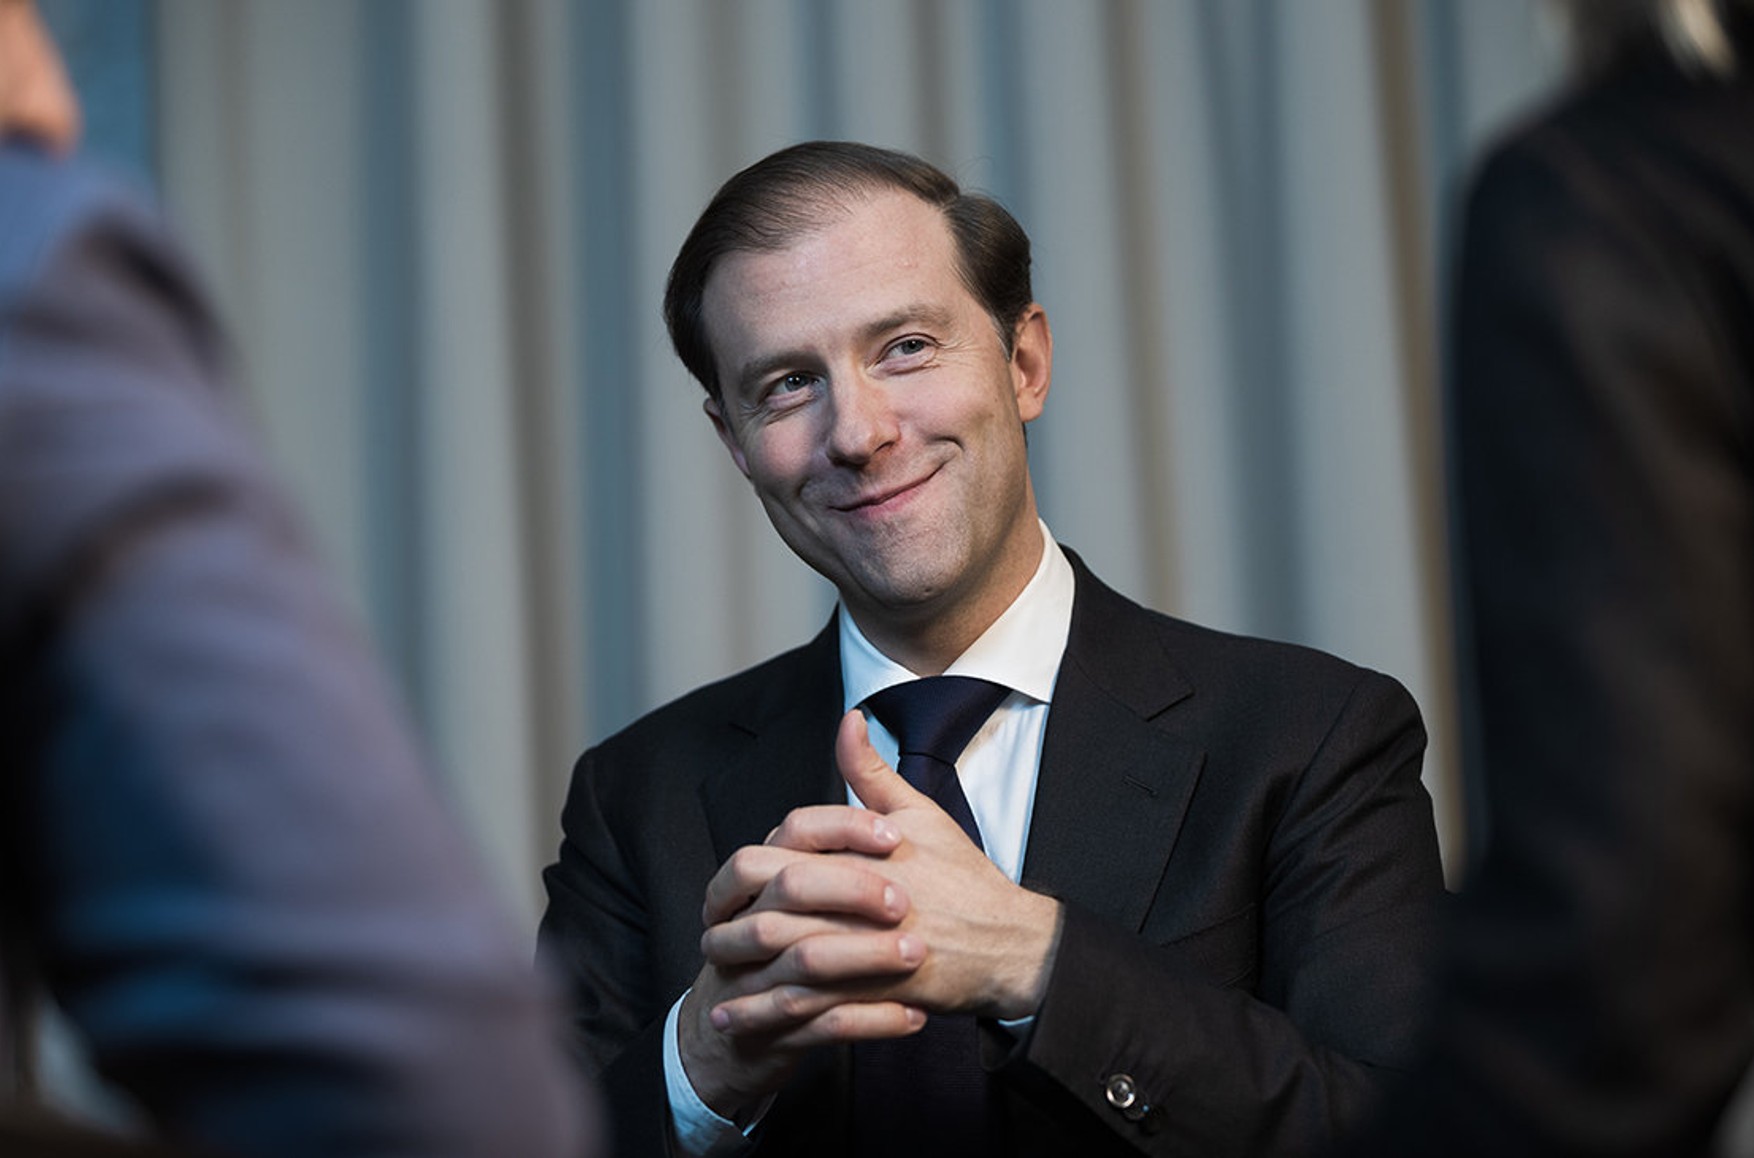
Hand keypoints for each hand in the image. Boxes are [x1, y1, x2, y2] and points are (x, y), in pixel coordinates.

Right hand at [677, 801, 926, 1118]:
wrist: (743, 1033)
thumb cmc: (791, 933)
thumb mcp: (821, 861)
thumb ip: (847, 797)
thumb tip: (854, 720)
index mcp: (766, 874)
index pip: (792, 832)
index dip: (842, 829)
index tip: (894, 836)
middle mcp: (752, 917)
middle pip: (788, 889)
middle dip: (848, 890)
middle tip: (903, 901)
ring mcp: (756, 975)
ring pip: (804, 958)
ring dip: (864, 957)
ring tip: (917, 956)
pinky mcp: (774, 1029)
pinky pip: (823, 1026)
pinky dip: (870, 1021)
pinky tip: (914, 1014)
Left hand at [709, 711, 1062, 1034]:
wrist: (1010, 944)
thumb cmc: (964, 878)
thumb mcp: (921, 815)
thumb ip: (871, 774)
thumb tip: (848, 720)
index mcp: (862, 851)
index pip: (785, 848)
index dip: (748, 868)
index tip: (729, 884)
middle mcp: (858, 897)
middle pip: (772, 906)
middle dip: (731, 921)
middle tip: (707, 932)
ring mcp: (866, 945)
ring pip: (783, 961)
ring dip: (740, 974)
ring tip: (714, 980)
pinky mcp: (874, 991)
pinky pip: (807, 1007)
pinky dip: (767, 1015)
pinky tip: (739, 1018)